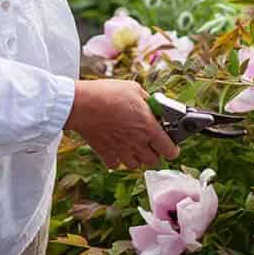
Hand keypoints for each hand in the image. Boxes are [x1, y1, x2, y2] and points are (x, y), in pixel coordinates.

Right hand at [64, 80, 179, 168]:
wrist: (81, 104)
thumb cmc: (107, 93)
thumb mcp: (133, 89)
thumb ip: (147, 100)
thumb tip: (153, 105)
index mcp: (148, 127)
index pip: (170, 150)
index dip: (173, 149)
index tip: (171, 145)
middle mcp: (137, 142)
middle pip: (154, 161)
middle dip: (155, 153)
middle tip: (150, 142)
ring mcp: (121, 150)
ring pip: (136, 165)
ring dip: (137, 157)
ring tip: (133, 145)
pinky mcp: (105, 153)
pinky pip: (116, 164)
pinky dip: (117, 159)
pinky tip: (116, 148)